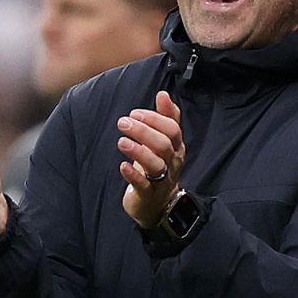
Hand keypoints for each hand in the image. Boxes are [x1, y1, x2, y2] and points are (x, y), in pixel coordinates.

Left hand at [118, 90, 186, 228]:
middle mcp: (172, 163)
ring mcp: (162, 179)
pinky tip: (122, 166)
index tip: (135, 113)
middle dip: (143, 131)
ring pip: (155, 164)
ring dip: (138, 151)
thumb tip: (163, 94)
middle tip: (123, 122)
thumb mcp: (165, 141)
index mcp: (176, 147)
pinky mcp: (149, 194)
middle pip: (163, 144)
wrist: (157, 203)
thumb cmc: (159, 165)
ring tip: (121, 141)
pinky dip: (133, 175)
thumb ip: (166, 117)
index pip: (172, 130)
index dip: (155, 119)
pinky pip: (143, 185)